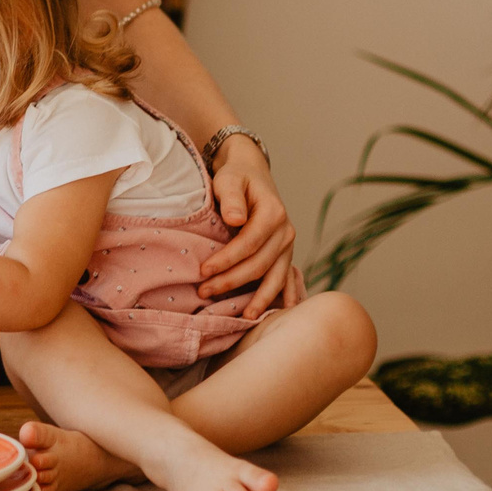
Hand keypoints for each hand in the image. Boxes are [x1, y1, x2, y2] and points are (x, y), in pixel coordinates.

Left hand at [196, 137, 298, 317]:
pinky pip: (287, 278)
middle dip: (232, 281)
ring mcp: (288, 245)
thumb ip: (232, 198)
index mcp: (274, 213)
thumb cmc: (236, 177)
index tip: (203, 270)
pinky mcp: (285, 254)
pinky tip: (284, 312)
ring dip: (260, 298)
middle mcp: (286, 232)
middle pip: (259, 264)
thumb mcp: (230, 179)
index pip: (248, 244)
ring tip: (245, 317)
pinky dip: (286, 295)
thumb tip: (236, 219)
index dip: (226, 260)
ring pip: (276, 277)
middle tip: (204, 291)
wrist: (251, 174)